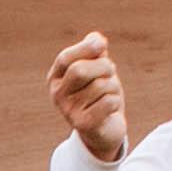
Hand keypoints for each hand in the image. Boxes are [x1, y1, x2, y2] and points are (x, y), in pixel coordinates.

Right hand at [48, 29, 128, 158]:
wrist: (103, 131)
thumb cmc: (99, 95)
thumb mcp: (96, 69)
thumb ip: (95, 52)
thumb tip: (96, 39)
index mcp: (56, 78)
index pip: (65, 59)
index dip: (85, 48)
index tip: (102, 44)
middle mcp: (57, 95)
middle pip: (79, 71)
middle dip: (103, 66)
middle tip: (111, 71)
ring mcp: (68, 111)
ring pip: (100, 86)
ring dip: (113, 86)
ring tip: (110, 93)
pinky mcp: (83, 125)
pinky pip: (108, 102)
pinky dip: (115, 101)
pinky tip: (111, 108)